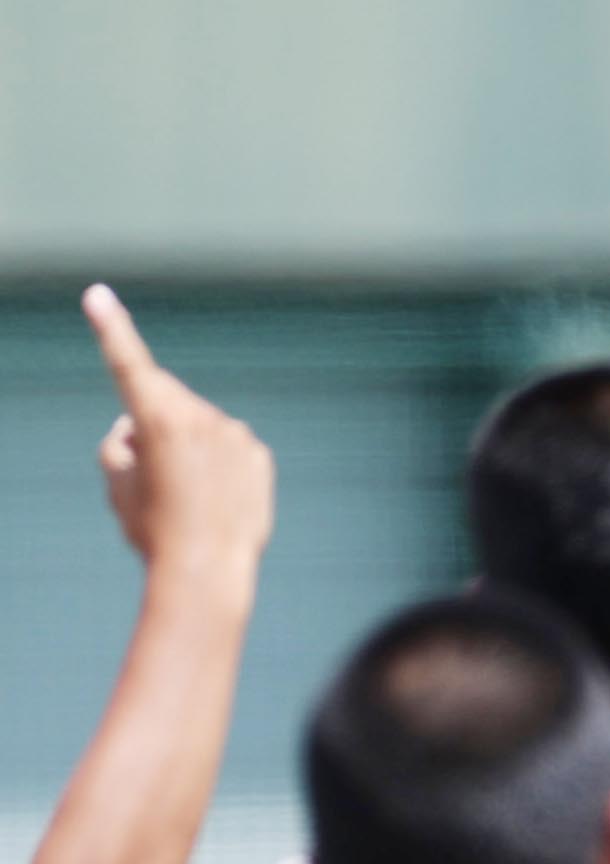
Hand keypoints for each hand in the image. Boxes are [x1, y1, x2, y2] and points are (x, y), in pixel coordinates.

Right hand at [87, 287, 272, 598]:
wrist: (208, 569)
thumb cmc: (152, 528)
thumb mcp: (117, 484)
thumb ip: (117, 441)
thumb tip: (135, 424)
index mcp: (158, 421)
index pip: (128, 364)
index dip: (112, 328)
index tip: (98, 294)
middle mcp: (202, 418)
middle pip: (163, 401)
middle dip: (149, 421)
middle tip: (149, 472)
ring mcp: (235, 434)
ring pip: (198, 424)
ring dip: (186, 446)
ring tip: (186, 494)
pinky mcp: (258, 454)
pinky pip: (226, 446)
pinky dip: (215, 463)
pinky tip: (213, 497)